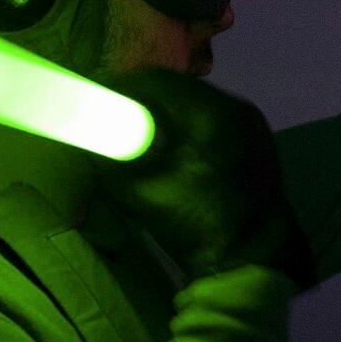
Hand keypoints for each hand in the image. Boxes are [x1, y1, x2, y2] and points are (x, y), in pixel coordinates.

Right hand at [90, 69, 316, 290]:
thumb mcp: (138, 192)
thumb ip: (105, 156)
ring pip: (197, 105)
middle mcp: (238, 108)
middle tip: (112, 119)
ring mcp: (253, 125)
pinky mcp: (258, 144)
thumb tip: (82, 130)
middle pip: (178, 90)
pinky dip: (188, 128)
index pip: (155, 80)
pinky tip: (170, 150)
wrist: (255, 261)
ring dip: (166, 114)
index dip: (120, 88)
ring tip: (138, 135)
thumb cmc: (197, 227)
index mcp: (212, 113)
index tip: (95, 101)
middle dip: (142, 101)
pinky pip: (215, 122)